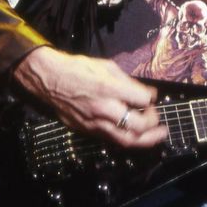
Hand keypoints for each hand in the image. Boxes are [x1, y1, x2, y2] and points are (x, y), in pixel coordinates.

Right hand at [13, 46, 167, 147]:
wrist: (48, 79)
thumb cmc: (78, 68)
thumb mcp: (107, 66)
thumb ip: (128, 81)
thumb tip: (147, 92)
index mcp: (109, 88)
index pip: (142, 100)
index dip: (151, 98)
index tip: (151, 96)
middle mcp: (103, 108)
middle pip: (138, 125)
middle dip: (152, 122)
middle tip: (156, 116)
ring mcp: (94, 122)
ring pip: (126, 140)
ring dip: (146, 140)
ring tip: (158, 135)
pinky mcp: (87, 130)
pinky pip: (111, 139)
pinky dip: (126, 139)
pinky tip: (135, 135)